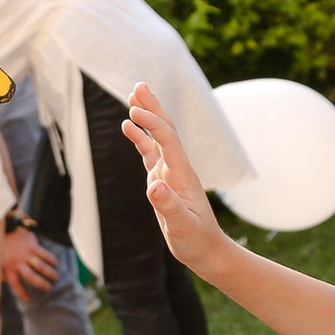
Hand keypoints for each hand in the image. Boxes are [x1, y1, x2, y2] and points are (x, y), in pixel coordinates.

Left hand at [0, 227, 60, 296]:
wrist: (6, 228)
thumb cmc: (3, 247)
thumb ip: (0, 272)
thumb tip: (2, 283)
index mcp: (9, 268)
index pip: (15, 284)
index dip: (22, 292)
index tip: (28, 299)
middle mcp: (18, 262)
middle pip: (31, 277)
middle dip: (41, 284)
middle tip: (49, 288)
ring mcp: (26, 254)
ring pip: (40, 266)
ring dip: (49, 272)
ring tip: (56, 277)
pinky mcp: (32, 245)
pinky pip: (44, 254)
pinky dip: (51, 259)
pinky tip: (56, 263)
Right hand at [121, 82, 235, 269]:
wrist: (206, 250)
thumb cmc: (195, 240)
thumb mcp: (182, 226)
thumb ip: (169, 206)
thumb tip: (154, 187)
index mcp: (182, 175)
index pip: (167, 140)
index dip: (152, 123)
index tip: (133, 112)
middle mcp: (177, 168)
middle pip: (165, 130)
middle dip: (153, 107)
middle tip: (139, 85)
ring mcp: (170, 173)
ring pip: (158, 137)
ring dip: (147, 116)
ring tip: (133, 95)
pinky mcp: (163, 181)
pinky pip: (150, 153)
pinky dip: (140, 138)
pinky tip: (128, 126)